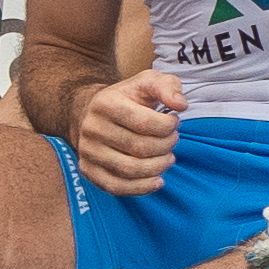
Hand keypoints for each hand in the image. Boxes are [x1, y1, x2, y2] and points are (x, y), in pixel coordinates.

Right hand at [74, 69, 189, 196]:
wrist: (92, 111)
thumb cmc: (128, 97)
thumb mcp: (148, 81)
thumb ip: (168, 86)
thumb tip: (181, 105)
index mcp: (105, 103)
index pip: (145, 123)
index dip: (169, 126)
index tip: (174, 122)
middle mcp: (92, 128)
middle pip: (140, 148)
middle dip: (166, 146)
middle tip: (173, 140)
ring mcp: (88, 151)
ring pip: (130, 170)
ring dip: (158, 167)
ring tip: (168, 158)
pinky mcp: (88, 170)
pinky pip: (116, 187)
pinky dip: (141, 188)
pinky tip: (157, 180)